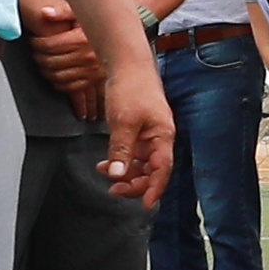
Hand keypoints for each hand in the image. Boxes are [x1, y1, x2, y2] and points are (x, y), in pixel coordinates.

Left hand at [30, 6, 101, 104]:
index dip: (36, 43)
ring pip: (57, 75)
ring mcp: (90, 71)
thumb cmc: (101, 26)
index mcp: (81, 39)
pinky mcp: (92, 81)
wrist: (124, 42)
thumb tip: (45, 12)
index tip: (34, 41)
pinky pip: (68, 87)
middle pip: (50, 61)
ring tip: (41, 63)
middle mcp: (86, 56)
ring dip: (44, 70)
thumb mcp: (84, 13)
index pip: (49, 45)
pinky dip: (57, 83)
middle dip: (37, 56)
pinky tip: (53, 75)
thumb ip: (64, 12)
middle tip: (34, 52)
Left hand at [97, 57, 170, 203]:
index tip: (146, 205)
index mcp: (163, 136)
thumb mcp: (123, 122)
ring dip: (125, 173)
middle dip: (135, 184)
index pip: (163, 170)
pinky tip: (105, 164)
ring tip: (106, 175)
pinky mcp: (138, 131)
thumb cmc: (131, 88)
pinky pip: (132, 154)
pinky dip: (120, 161)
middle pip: (152, 171)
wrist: (127, 64)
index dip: (155, 189)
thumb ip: (121, 150)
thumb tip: (118, 175)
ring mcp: (149, 135)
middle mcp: (159, 139)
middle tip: (114, 190)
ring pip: (141, 165)